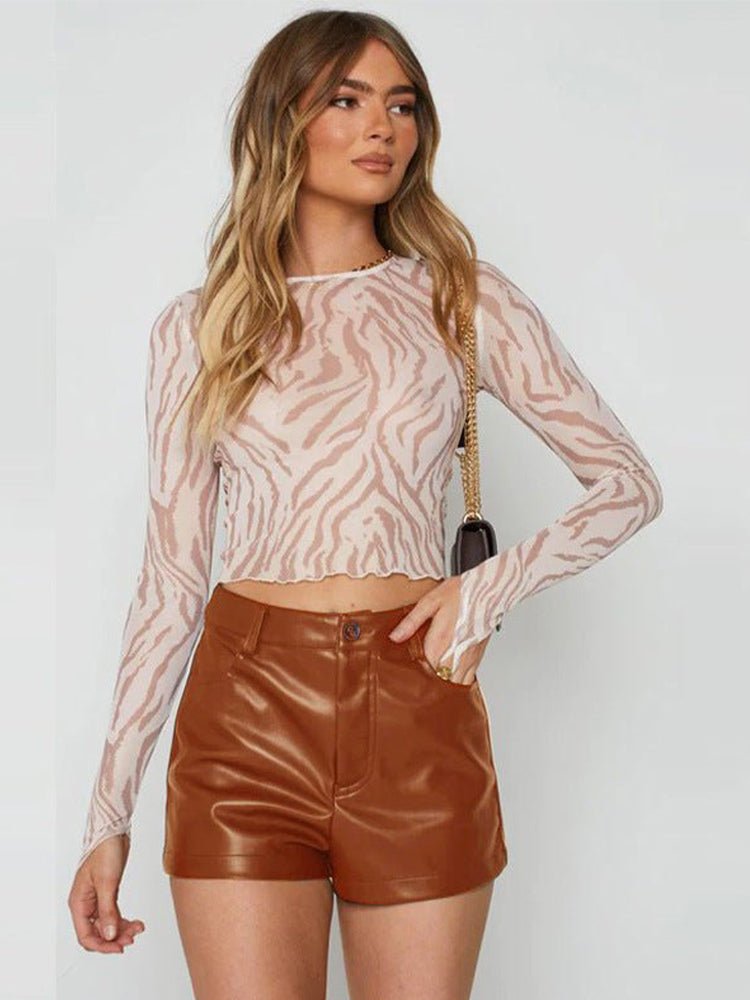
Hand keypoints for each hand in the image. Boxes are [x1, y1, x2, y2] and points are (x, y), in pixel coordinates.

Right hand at [68, 833, 144, 952]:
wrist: (113, 831)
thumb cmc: (104, 851)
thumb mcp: (107, 883)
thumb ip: (108, 911)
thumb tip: (110, 935)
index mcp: (78, 903)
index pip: (86, 936)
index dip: (102, 946)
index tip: (119, 948)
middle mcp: (85, 904)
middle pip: (97, 933)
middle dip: (115, 938)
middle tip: (133, 938)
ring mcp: (96, 899)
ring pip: (107, 924)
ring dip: (122, 930)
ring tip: (138, 928)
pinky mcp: (107, 893)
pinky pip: (113, 914)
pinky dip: (123, 920)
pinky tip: (135, 922)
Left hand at [388, 577, 490, 684]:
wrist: (488, 591)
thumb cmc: (460, 593)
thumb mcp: (430, 602)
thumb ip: (411, 622)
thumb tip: (395, 637)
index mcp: (440, 642)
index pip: (423, 670)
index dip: (413, 676)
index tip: (404, 676)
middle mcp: (454, 654)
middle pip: (438, 682)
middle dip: (427, 685)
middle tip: (415, 685)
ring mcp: (467, 658)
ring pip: (453, 685)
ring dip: (442, 686)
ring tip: (430, 685)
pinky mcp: (476, 658)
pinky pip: (467, 680)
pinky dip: (457, 684)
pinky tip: (448, 680)